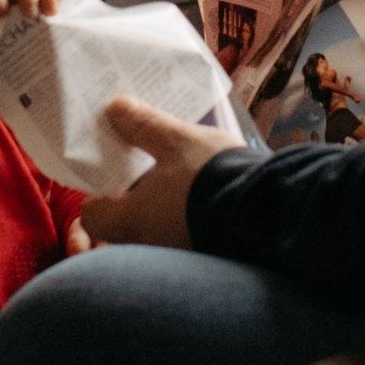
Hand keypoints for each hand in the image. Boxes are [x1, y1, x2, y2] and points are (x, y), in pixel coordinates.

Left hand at [78, 95, 236, 249]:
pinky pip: (187, 233)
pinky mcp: (210, 256)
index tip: (110, 173)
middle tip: (147, 167)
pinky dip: (189, 215)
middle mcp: (151, 246)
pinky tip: (206, 191)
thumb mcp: (177, 141)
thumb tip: (114, 108)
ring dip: (164, 206)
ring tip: (181, 175)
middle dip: (135, 196)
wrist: (271, 212)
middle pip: (127, 222)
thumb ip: (144, 126)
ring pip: (159, 228)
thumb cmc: (211, 176)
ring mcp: (181, 254)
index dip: (97, 194)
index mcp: (133, 221)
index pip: (93, 218)